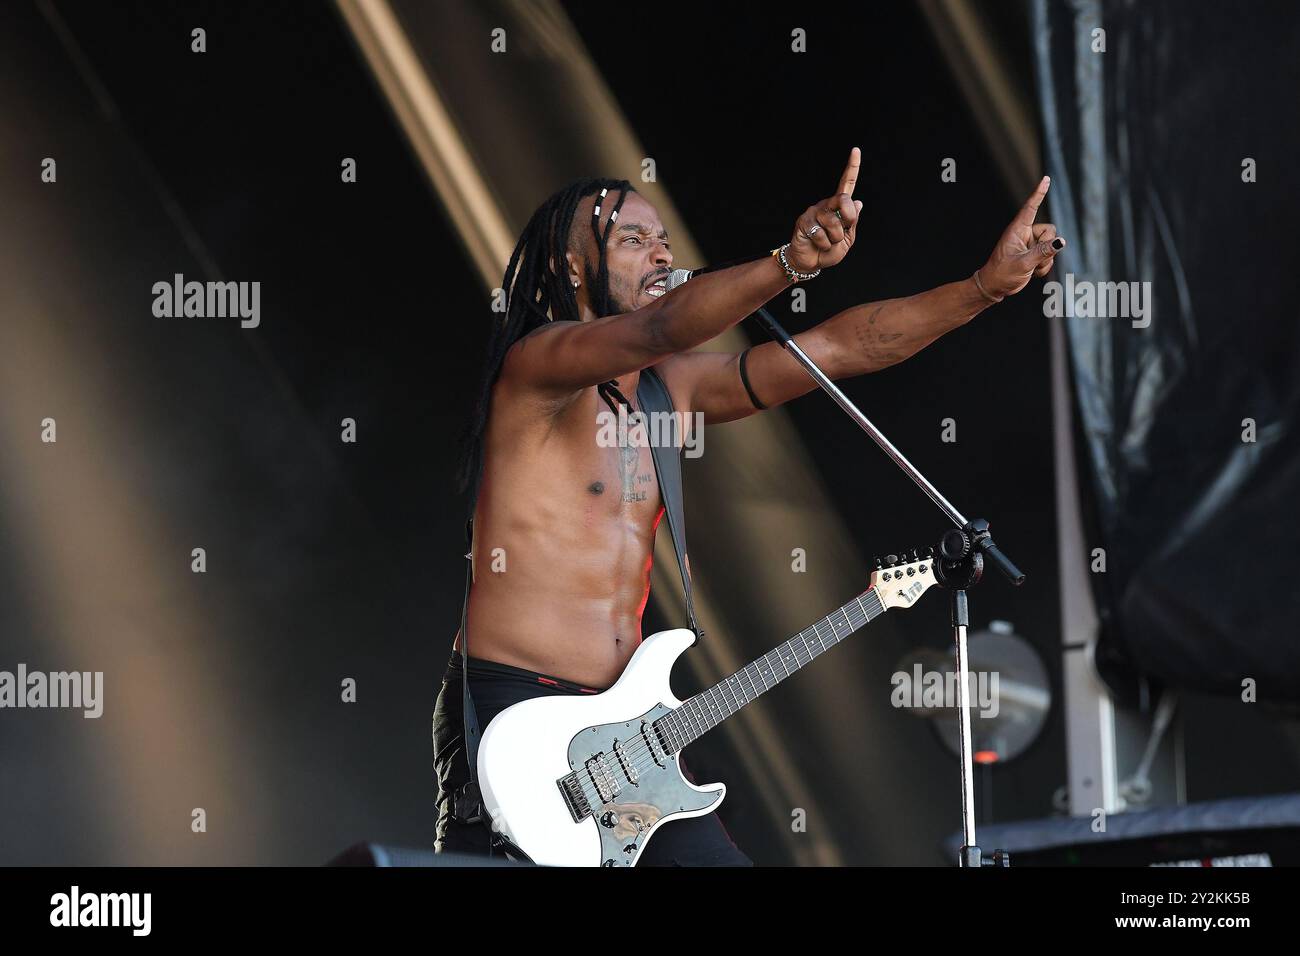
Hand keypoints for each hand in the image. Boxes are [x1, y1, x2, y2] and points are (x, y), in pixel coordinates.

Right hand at [787, 147, 863, 273]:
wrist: (810, 263)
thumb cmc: (828, 251)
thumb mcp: (847, 239)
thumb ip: (852, 222)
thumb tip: (858, 202)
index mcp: (839, 207)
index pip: (847, 184)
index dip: (852, 167)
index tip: (856, 150)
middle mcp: (826, 205)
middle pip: (843, 199)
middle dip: (849, 218)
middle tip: (845, 229)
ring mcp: (814, 212)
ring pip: (834, 222)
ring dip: (835, 239)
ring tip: (827, 243)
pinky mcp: (804, 222)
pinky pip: (821, 234)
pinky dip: (824, 245)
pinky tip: (818, 244)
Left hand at [976, 175, 1066, 299]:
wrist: (995, 287)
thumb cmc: (1002, 274)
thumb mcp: (1023, 264)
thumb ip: (1043, 252)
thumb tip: (1061, 241)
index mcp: (1017, 230)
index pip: (1030, 208)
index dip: (1039, 193)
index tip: (1046, 179)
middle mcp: (1025, 234)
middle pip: (1050, 231)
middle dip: (1048, 247)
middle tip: (1034, 261)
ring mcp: (1030, 244)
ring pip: (1052, 245)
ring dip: (1046, 259)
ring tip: (1030, 268)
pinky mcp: (1034, 253)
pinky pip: (1050, 255)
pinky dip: (1044, 265)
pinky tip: (1032, 272)